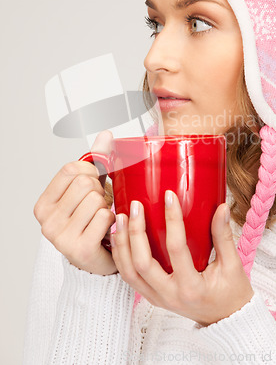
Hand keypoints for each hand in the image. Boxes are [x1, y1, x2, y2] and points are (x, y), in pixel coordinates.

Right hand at [34, 130, 117, 275]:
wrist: (96, 260)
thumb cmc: (91, 221)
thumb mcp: (89, 188)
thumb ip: (96, 161)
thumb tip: (106, 134)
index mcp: (43, 204)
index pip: (70, 169)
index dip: (90, 170)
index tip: (95, 181)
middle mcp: (46, 221)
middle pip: (85, 184)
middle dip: (100, 190)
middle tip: (100, 204)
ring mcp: (60, 237)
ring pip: (97, 200)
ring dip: (107, 206)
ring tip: (103, 217)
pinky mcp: (79, 249)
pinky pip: (105, 217)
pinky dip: (112, 220)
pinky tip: (108, 229)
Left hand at [110, 190, 253, 325]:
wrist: (226, 320)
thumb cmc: (232, 293)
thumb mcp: (233, 265)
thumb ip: (224, 236)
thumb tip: (222, 207)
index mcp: (191, 287)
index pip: (177, 249)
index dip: (172, 220)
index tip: (169, 196)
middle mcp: (170, 295)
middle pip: (142, 262)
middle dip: (136, 232)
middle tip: (137, 206)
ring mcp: (158, 298)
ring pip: (129, 272)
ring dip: (122, 244)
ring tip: (121, 218)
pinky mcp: (152, 297)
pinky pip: (129, 277)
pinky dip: (120, 256)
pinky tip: (119, 236)